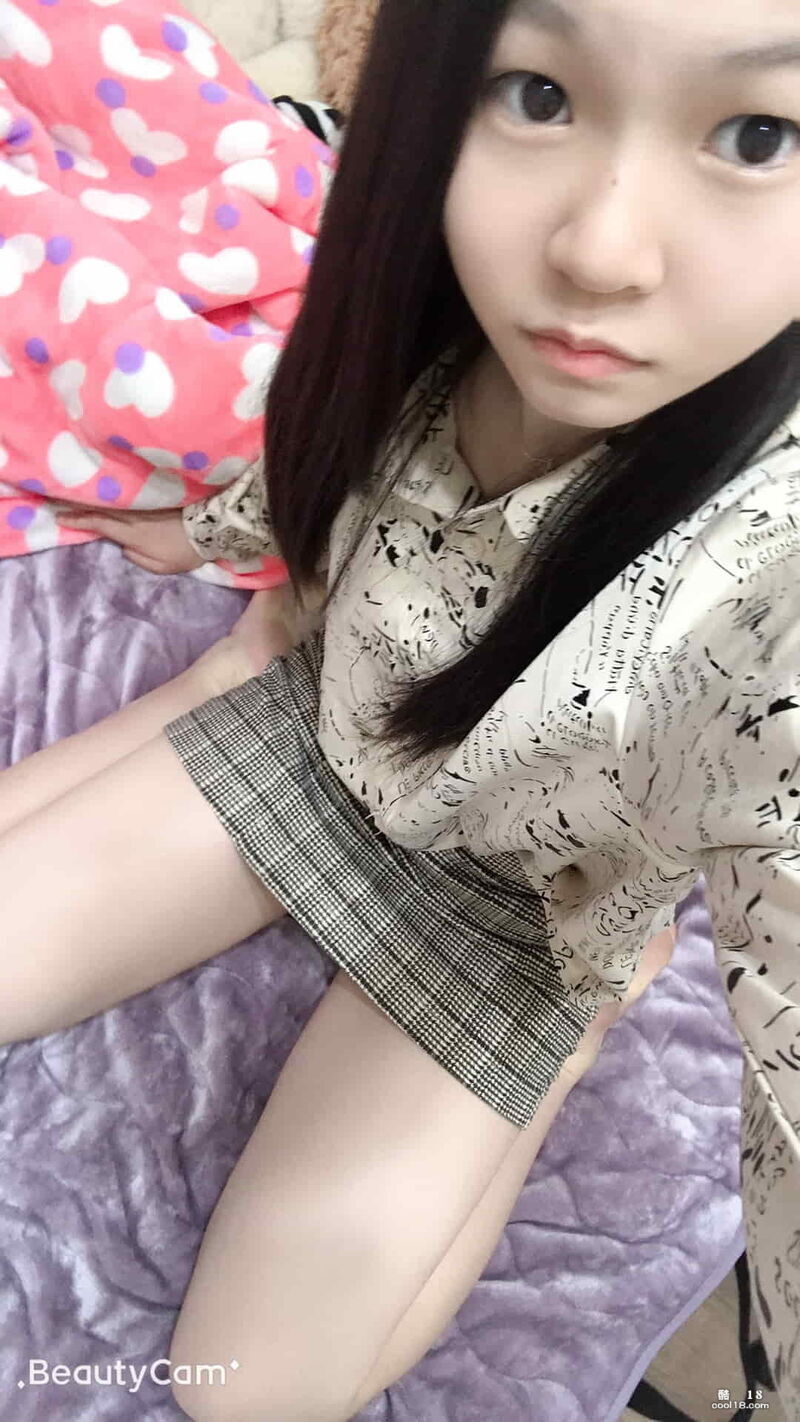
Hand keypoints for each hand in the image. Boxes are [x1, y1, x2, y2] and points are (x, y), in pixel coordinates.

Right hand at [54, 504, 204, 573]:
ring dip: (94, 498)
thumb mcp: (161, 566)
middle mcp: (134, 516)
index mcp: (133, 534)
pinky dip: (113, 496)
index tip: (61, 519)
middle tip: (60, 501)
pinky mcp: (154, 499)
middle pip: (102, 508)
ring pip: (113, 500)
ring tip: (78, 495)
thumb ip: (138, 559)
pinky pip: (128, 497)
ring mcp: (144, 505)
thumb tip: (124, 548)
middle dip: (79, 505)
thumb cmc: (185, 552)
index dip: (79, 521)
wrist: (211, 528)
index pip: (100, 525)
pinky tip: (106, 493)